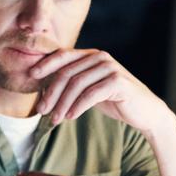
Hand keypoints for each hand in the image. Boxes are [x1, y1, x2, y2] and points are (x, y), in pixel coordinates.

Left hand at [29, 49, 170, 133]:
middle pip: (67, 73)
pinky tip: (70, 117)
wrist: (145, 112)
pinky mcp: (118, 82)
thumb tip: (42, 92)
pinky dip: (78, 106)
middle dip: (51, 93)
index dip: (45, 64)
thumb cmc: (114, 100)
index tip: (30, 76)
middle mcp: (100, 57)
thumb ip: (71, 85)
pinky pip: (91, 94)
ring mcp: (110, 68)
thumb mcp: (88, 90)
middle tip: (41, 110)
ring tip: (55, 119)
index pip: (63, 55)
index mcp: (91, 55)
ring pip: (77, 84)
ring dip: (62, 104)